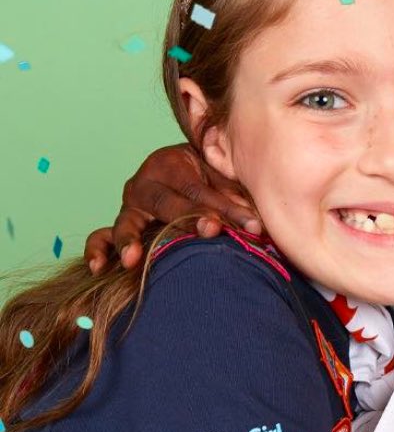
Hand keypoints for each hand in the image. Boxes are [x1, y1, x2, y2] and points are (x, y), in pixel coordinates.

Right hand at [83, 144, 260, 272]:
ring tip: (132, 260)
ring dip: (129, 241)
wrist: (187, 169)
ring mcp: (129, 206)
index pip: (201, 189)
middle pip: (166, 203)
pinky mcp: (122, 224)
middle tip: (212, 230)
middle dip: (190, 219)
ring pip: (127, 221)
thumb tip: (257, 224)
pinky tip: (99, 268)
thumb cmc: (211, 177)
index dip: (228, 208)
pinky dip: (98, 250)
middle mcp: (145, 183)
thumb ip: (236, 196)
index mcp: (171, 163)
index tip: (253, 225)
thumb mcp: (224, 179)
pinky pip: (101, 236)